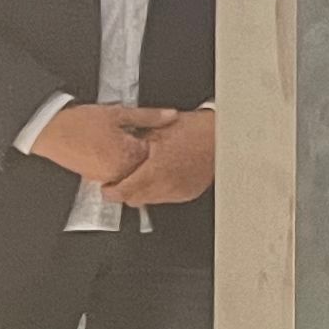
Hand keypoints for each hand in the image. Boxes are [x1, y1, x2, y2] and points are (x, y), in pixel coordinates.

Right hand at [33, 100, 160, 187]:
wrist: (49, 131)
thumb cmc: (80, 122)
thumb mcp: (119, 113)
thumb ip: (149, 116)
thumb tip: (171, 116)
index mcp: (128, 157)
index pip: (157, 154)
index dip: (158, 140)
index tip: (154, 132)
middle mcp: (118, 172)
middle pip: (145, 165)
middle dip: (146, 151)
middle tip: (136, 135)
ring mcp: (106, 177)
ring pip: (130, 170)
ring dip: (131, 158)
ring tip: (120, 140)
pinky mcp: (94, 178)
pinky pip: (115, 173)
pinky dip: (118, 162)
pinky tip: (111, 147)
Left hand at [101, 105, 216, 208]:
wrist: (222, 135)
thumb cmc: (194, 129)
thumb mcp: (156, 131)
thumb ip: (133, 146)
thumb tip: (113, 152)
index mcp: (156, 171)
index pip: (124, 192)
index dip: (110, 191)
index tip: (107, 187)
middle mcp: (167, 186)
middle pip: (135, 199)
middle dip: (126, 190)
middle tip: (122, 178)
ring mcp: (179, 191)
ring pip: (150, 200)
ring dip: (143, 190)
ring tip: (146, 173)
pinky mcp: (188, 193)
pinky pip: (166, 197)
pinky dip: (160, 189)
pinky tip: (163, 175)